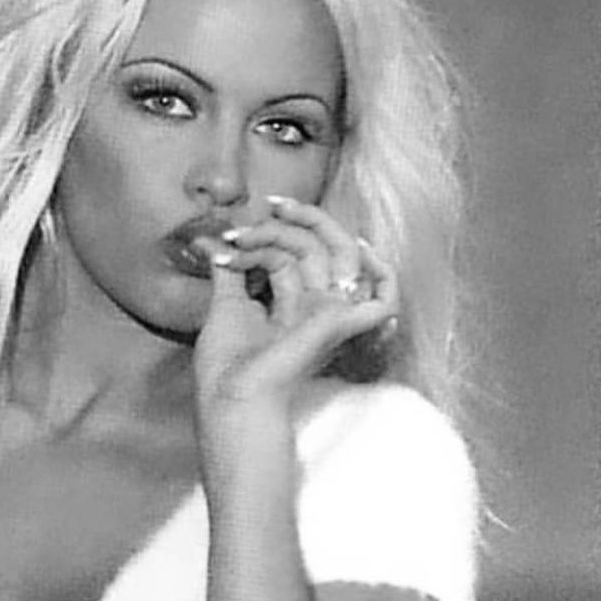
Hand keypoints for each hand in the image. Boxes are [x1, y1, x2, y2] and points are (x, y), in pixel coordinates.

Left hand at [192, 196, 397, 412]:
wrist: (231, 395)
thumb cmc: (227, 365)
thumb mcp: (225, 305)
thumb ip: (230, 270)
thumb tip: (214, 240)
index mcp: (293, 305)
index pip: (299, 252)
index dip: (276, 230)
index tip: (233, 231)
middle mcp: (314, 307)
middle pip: (320, 245)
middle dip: (295, 219)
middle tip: (268, 205)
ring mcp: (329, 313)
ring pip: (330, 254)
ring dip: (284, 236)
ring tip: (245, 238)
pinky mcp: (340, 322)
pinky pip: (385, 297)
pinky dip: (384, 273)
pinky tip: (362, 249)